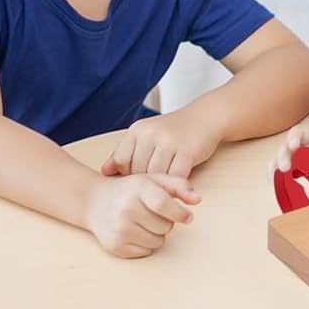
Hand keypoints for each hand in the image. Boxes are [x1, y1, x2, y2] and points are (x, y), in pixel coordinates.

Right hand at [85, 172, 200, 257]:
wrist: (95, 201)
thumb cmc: (131, 189)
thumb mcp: (154, 179)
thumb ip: (179, 185)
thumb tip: (198, 199)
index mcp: (138, 188)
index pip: (164, 205)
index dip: (180, 213)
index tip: (188, 217)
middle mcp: (127, 208)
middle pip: (165, 226)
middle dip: (166, 221)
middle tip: (154, 213)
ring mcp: (119, 229)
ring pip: (157, 241)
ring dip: (157, 234)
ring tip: (145, 221)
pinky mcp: (115, 246)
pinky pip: (145, 252)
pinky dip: (146, 244)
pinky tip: (135, 231)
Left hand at [101, 113, 220, 177]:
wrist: (205, 117)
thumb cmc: (173, 131)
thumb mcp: (146, 136)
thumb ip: (125, 152)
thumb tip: (104, 172)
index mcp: (138, 130)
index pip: (122, 162)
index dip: (127, 175)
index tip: (137, 180)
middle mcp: (151, 134)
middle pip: (138, 171)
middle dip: (144, 183)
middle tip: (152, 189)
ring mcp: (169, 142)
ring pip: (155, 176)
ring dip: (159, 187)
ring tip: (163, 190)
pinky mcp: (187, 152)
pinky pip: (174, 177)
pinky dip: (175, 186)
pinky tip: (176, 187)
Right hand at [270, 120, 308, 177]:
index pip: (300, 132)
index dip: (295, 137)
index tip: (293, 144)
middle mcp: (302, 146)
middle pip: (286, 147)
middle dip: (282, 156)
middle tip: (283, 169)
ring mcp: (298, 157)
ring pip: (279, 159)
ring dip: (274, 168)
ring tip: (272, 180)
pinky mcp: (299, 168)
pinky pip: (283, 172)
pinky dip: (276, 178)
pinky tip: (274, 186)